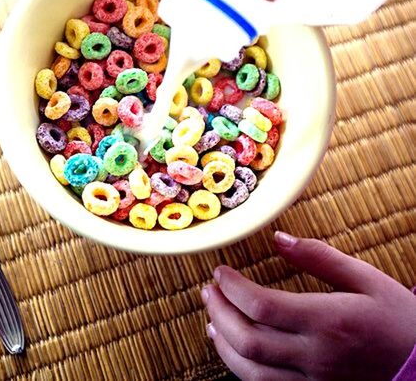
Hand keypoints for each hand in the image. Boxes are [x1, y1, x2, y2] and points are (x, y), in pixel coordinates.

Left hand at [202, 232, 415, 379]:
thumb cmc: (397, 319)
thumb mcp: (366, 279)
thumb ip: (319, 257)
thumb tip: (278, 238)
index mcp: (327, 321)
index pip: (261, 305)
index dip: (231, 287)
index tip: (220, 271)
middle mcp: (315, 356)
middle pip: (248, 339)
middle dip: (219, 311)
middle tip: (209, 290)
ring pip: (250, 371)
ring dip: (223, 343)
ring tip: (212, 317)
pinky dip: (241, 368)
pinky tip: (233, 348)